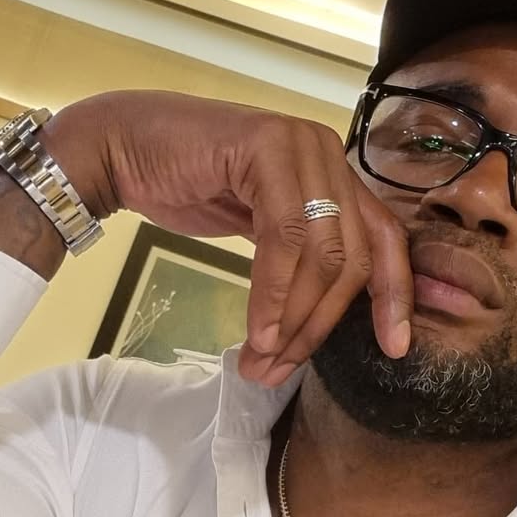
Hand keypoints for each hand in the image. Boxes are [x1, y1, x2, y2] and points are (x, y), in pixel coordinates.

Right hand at [44, 91, 412, 385]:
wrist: (121, 150)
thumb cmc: (185, 187)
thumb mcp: (259, 230)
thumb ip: (299, 260)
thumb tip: (317, 327)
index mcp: (335, 172)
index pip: (384, 240)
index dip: (394, 296)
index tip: (394, 349)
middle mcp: (327, 154)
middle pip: (352, 258)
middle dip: (320, 325)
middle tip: (281, 369)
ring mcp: (300, 146)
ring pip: (323, 254)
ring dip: (295, 319)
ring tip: (263, 359)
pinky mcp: (267, 149)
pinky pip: (286, 237)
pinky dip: (274, 293)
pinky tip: (259, 330)